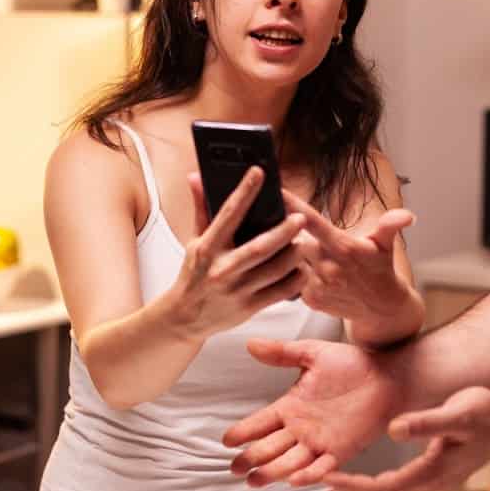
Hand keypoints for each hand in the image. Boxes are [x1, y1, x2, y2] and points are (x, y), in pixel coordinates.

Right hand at [168, 169, 306, 338]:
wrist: (185, 317)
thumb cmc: (193, 275)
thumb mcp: (194, 241)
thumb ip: (201, 209)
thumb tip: (195, 177)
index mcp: (208, 248)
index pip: (228, 214)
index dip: (244, 192)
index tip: (258, 173)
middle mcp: (223, 268)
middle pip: (260, 247)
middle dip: (283, 232)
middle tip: (300, 218)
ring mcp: (237, 290)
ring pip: (275, 270)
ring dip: (294, 255)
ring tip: (304, 242)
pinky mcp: (249, 307)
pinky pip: (280, 292)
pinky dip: (295, 279)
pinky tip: (302, 268)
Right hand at [222, 338, 403, 486]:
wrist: (388, 374)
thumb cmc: (353, 363)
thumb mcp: (312, 354)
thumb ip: (282, 353)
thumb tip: (250, 343)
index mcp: (291, 406)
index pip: (260, 422)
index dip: (243, 432)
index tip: (226, 441)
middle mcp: (301, 428)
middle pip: (270, 447)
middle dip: (252, 458)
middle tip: (235, 469)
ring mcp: (320, 441)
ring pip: (291, 461)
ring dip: (273, 471)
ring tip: (256, 479)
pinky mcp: (342, 450)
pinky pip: (323, 466)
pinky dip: (310, 474)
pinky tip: (295, 479)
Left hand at [283, 188, 414, 322]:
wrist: (381, 308)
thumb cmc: (379, 268)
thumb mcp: (386, 244)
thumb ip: (390, 225)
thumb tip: (409, 216)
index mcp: (343, 247)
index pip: (313, 222)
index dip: (293, 206)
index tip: (276, 190)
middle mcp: (329, 267)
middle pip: (295, 240)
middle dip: (293, 232)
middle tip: (293, 228)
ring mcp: (318, 285)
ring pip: (292, 260)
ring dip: (294, 253)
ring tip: (302, 251)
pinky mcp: (311, 300)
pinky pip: (294, 279)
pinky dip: (297, 272)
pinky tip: (308, 271)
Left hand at [314, 387, 489, 490]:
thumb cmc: (485, 414)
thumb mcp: (458, 413)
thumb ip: (426, 422)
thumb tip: (395, 430)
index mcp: (432, 473)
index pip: (384, 488)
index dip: (353, 487)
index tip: (325, 480)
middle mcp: (430, 486)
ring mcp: (432, 486)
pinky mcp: (432, 479)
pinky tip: (357, 489)